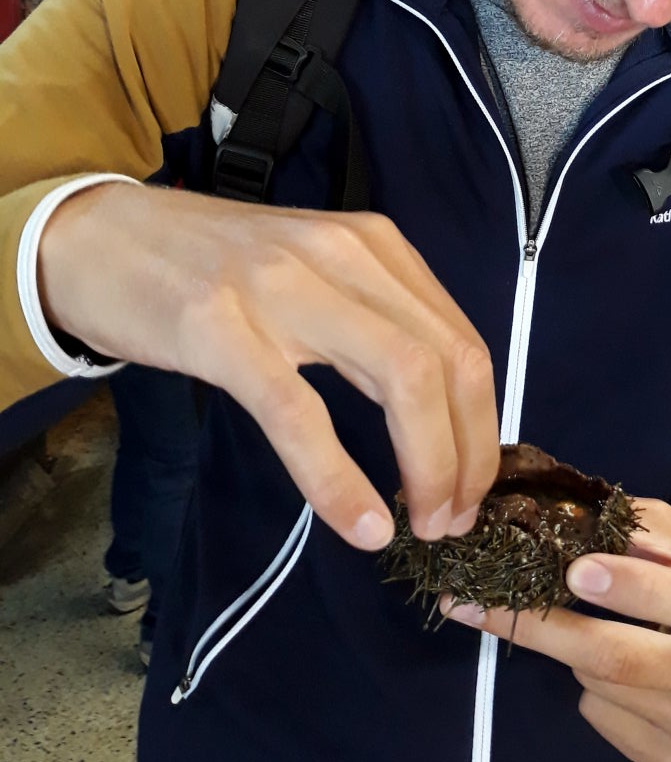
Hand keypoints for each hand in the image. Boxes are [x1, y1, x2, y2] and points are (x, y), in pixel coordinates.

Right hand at [38, 182, 499, 550]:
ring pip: (400, 377)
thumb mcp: (312, 272)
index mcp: (373, 246)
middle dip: (468, 454)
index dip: (483, 426)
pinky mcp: (220, 329)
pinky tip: (360, 523)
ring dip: (427, 465)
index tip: (473, 489)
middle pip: (448, 362)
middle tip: (453, 520)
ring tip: (421, 524)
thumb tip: (435, 415)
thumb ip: (372, 320)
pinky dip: (339, 478)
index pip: (462, 339)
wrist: (96, 237)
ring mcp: (282, 287)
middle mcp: (343, 255)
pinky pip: (299, 413)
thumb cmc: (209, 266)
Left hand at [443, 498, 670, 761]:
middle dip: (544, 629)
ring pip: (602, 690)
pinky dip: (593, 696)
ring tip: (584, 630)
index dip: (626, 587)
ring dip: (574, 655)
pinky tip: (616, 678)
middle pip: (618, 658)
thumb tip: (564, 518)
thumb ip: (637, 529)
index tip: (574, 571)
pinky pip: (607, 725)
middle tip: (482, 606)